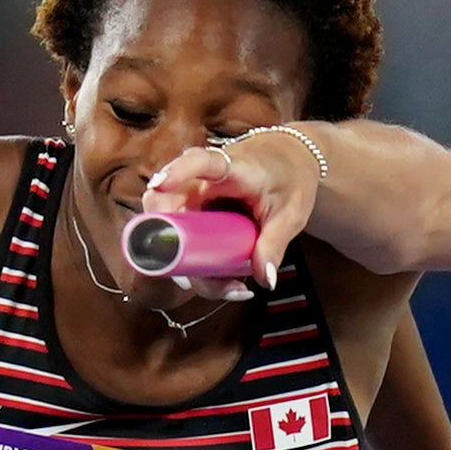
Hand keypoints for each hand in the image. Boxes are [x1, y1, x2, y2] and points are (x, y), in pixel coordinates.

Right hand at [139, 129, 321, 290]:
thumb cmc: (289, 179)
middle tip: (191, 282)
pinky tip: (227, 284)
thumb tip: (264, 279)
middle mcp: (203, 179)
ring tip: (230, 288)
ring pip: (173, 232)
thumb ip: (275, 244)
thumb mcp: (291, 213)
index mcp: (232, 167)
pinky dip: (201, 267)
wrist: (290, 162)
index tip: (160, 185)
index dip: (177, 172)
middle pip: (166, 204)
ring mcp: (196, 197)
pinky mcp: (196, 214)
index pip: (200, 162)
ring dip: (191, 267)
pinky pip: (187, 242)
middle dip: (170, 247)